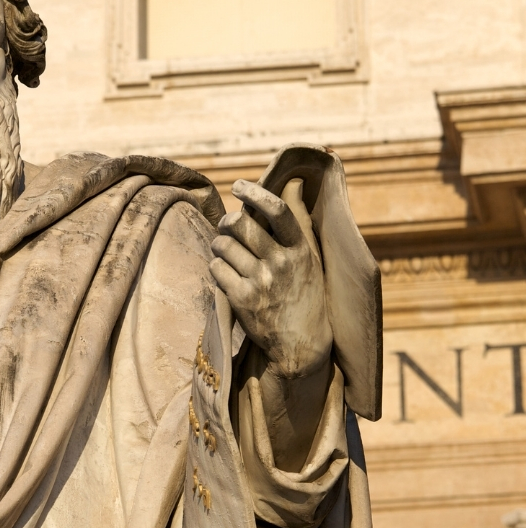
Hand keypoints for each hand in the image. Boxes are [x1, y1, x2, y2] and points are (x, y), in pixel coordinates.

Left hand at [210, 178, 331, 380]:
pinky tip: (226, 273)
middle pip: (240, 224)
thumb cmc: (306, 294)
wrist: (301, 344)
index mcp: (301, 250)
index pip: (279, 212)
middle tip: (228, 226)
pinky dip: (216, 266)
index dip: (256, 193)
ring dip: (220, 244)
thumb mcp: (311, 257)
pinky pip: (215, 268)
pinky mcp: (241, 300)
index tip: (240, 186)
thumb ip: (300, 220)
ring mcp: (260, 282)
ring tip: (227, 252)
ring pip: (223, 245)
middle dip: (227, 221)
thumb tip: (295, 183)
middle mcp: (281, 264)